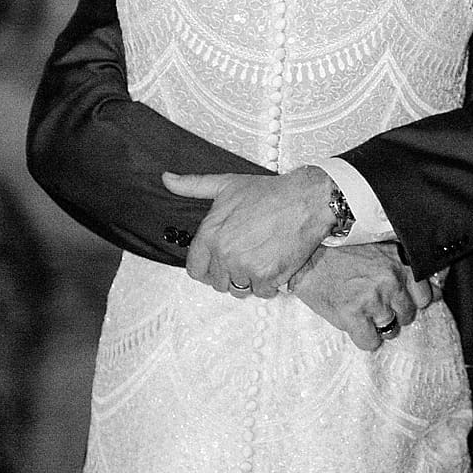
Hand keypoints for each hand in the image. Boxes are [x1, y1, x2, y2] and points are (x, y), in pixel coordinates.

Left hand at [162, 168, 332, 296]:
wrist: (305, 200)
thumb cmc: (268, 193)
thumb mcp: (225, 185)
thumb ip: (192, 186)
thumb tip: (167, 179)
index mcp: (210, 234)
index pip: (194, 268)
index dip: (206, 267)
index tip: (217, 264)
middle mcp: (224, 253)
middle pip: (217, 282)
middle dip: (229, 273)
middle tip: (245, 258)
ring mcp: (245, 267)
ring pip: (239, 289)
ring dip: (248, 281)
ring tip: (259, 261)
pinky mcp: (268, 276)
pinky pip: (262, 292)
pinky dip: (269, 284)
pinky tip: (274, 266)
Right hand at [287, 241, 434, 351]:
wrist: (303, 257)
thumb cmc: (337, 251)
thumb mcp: (377, 248)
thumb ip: (405, 267)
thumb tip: (436, 288)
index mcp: (398, 262)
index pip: (426, 295)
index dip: (411, 300)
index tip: (397, 299)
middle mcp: (389, 280)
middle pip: (407, 315)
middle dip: (393, 312)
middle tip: (373, 303)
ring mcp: (372, 299)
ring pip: (390, 329)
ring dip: (376, 324)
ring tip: (360, 310)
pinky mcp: (352, 314)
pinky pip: (370, 342)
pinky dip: (363, 338)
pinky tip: (353, 323)